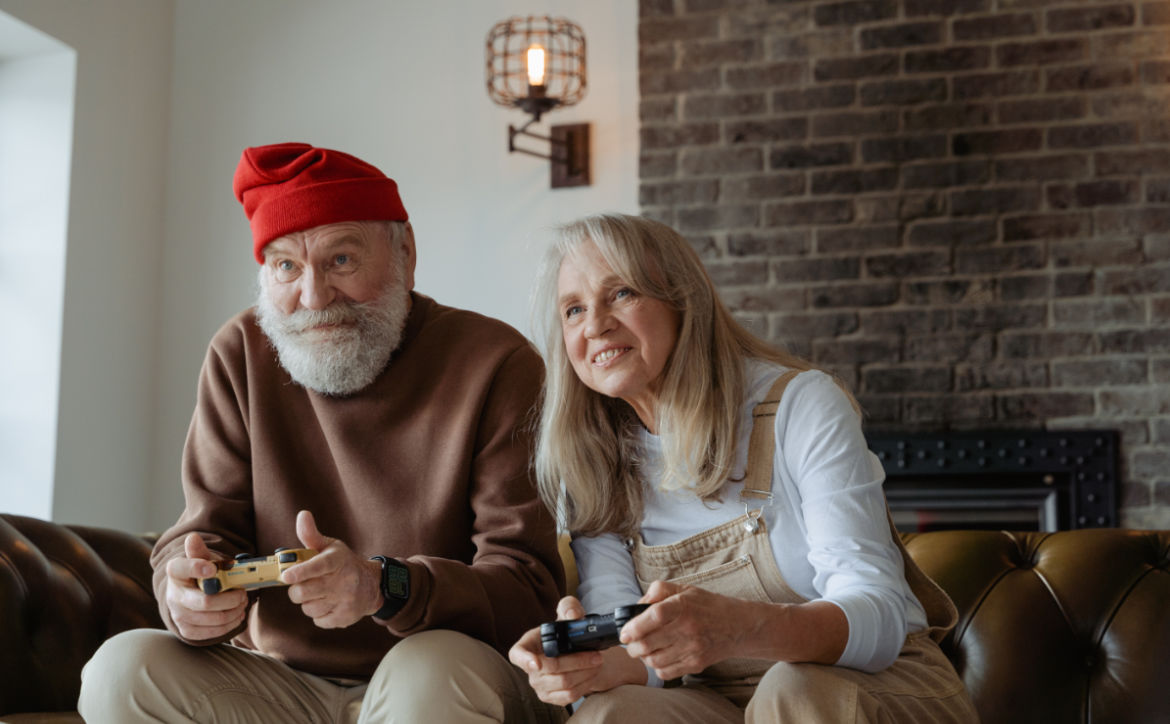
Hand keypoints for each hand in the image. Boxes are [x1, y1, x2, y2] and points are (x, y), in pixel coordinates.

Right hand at [163, 533, 246, 640]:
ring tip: (242, 603)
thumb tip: (192, 538)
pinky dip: (230, 624)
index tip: (212, 569)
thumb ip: (200, 551)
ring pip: (213, 618)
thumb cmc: (202, 574)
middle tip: (243, 593)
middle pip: (205, 602)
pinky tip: (236, 615)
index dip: (196, 568)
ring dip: (234, 611)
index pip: (180, 568)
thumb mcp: (203, 559)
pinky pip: (212, 632)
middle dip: (230, 598)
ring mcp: (179, 615)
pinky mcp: (187, 630)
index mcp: (176, 572)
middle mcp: (173, 595)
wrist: (191, 594)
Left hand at [281, 510, 382, 628]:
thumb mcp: (331, 546)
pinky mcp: (345, 618)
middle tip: (300, 584)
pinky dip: (318, 614)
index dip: (301, 571)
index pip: (318, 566)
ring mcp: (345, 601)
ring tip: (319, 593)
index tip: (286, 576)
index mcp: (337, 560)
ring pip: (308, 608)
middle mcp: (344, 581)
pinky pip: (318, 620)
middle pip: (303, 592)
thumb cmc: (344, 563)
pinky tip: (327, 603)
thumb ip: (311, 535)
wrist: (372, 584)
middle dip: (296, 589)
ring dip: (308, 602)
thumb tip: (302, 515)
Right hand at [508, 596, 645, 705]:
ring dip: (585, 673)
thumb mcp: (568, 612)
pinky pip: (568, 696)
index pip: (517, 655)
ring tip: (597, 662)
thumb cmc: (566, 630)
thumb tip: (572, 616)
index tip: (536, 663)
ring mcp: (539, 684)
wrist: (576, 649)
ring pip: (564, 683)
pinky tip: (592, 674)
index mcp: (527, 645)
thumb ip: (569, 606)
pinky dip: (585, 685)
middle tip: (597, 655)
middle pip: (552, 668)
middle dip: (578, 661)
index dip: (525, 660)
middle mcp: (530, 667)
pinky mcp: (550, 697)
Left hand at [619, 580, 756, 680]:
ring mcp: (693, 649)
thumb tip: (637, 605)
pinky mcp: (696, 664)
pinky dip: (656, 667)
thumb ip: (658, 590)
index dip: (634, 626)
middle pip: (648, 644)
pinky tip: (660, 656)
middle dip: (632, 646)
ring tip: (645, 649)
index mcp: (683, 605)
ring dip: (643, 657)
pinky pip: (665, 672)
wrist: (738, 626)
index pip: (654, 616)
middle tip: (631, 642)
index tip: (624, 632)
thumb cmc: (707, 606)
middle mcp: (688, 628)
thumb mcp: (684, 588)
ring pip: (653, 660)